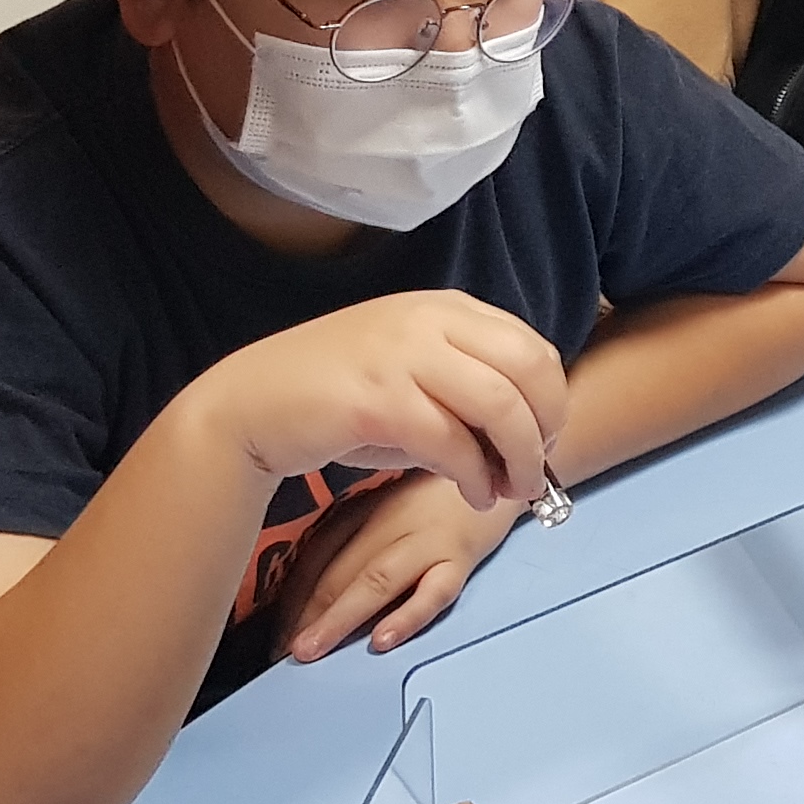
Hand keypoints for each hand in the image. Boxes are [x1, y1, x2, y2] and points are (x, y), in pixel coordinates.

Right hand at [182, 290, 564, 512]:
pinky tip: (472, 495)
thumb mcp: (410, 371)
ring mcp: (402, 357)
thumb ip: (465, 389)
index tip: (545, 439)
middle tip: (535, 469)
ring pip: (500, 405)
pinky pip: (453, 443)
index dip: (552, 399)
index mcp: (443, 308)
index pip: (530, 346)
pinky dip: (475, 478)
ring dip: (520, 458)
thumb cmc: (337, 396)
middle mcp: (428, 321)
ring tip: (511, 490)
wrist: (251, 405)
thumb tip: (525, 440)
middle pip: (528, 369)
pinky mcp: (378, 401)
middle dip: (546, 426)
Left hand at [274, 470, 522, 661]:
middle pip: (339, 571)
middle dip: (306, 616)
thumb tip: (315, 588)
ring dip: (339, 618)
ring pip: (376, 581)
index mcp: (365, 508)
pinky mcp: (463, 555)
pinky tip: (383, 638)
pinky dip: (408, 614)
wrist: (505, 455)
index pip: (317, 556)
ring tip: (314, 649)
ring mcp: (427, 540)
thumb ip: (355, 527)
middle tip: (280, 653)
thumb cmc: (444, 488)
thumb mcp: (391, 497)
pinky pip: (434, 589)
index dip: (291, 596)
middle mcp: (390, 523)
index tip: (276, 631)